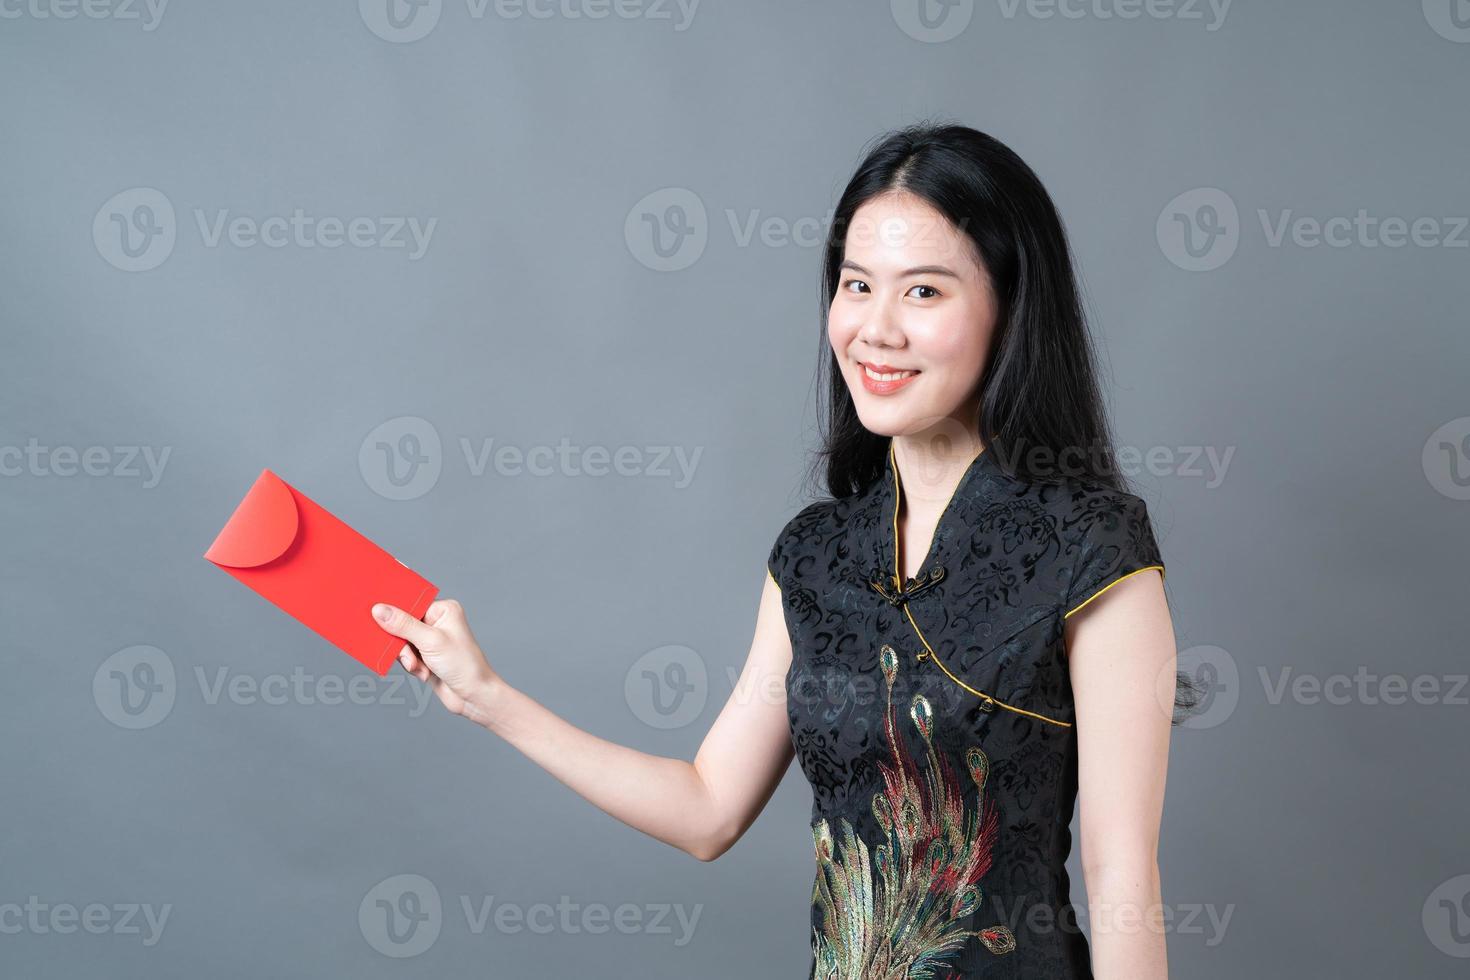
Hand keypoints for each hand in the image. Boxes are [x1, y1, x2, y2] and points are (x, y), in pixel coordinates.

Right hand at [372, 598, 499, 719]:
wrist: (472, 695)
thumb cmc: (463, 664)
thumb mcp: (430, 641)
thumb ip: (403, 625)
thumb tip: (380, 610)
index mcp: (443, 610)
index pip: (411, 604)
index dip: (395, 613)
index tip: (377, 619)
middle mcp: (437, 622)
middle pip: (403, 624)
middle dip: (402, 643)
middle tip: (407, 655)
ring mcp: (431, 640)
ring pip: (402, 643)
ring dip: (407, 658)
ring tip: (419, 667)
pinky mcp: (426, 656)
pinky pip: (406, 656)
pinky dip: (411, 666)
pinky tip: (424, 673)